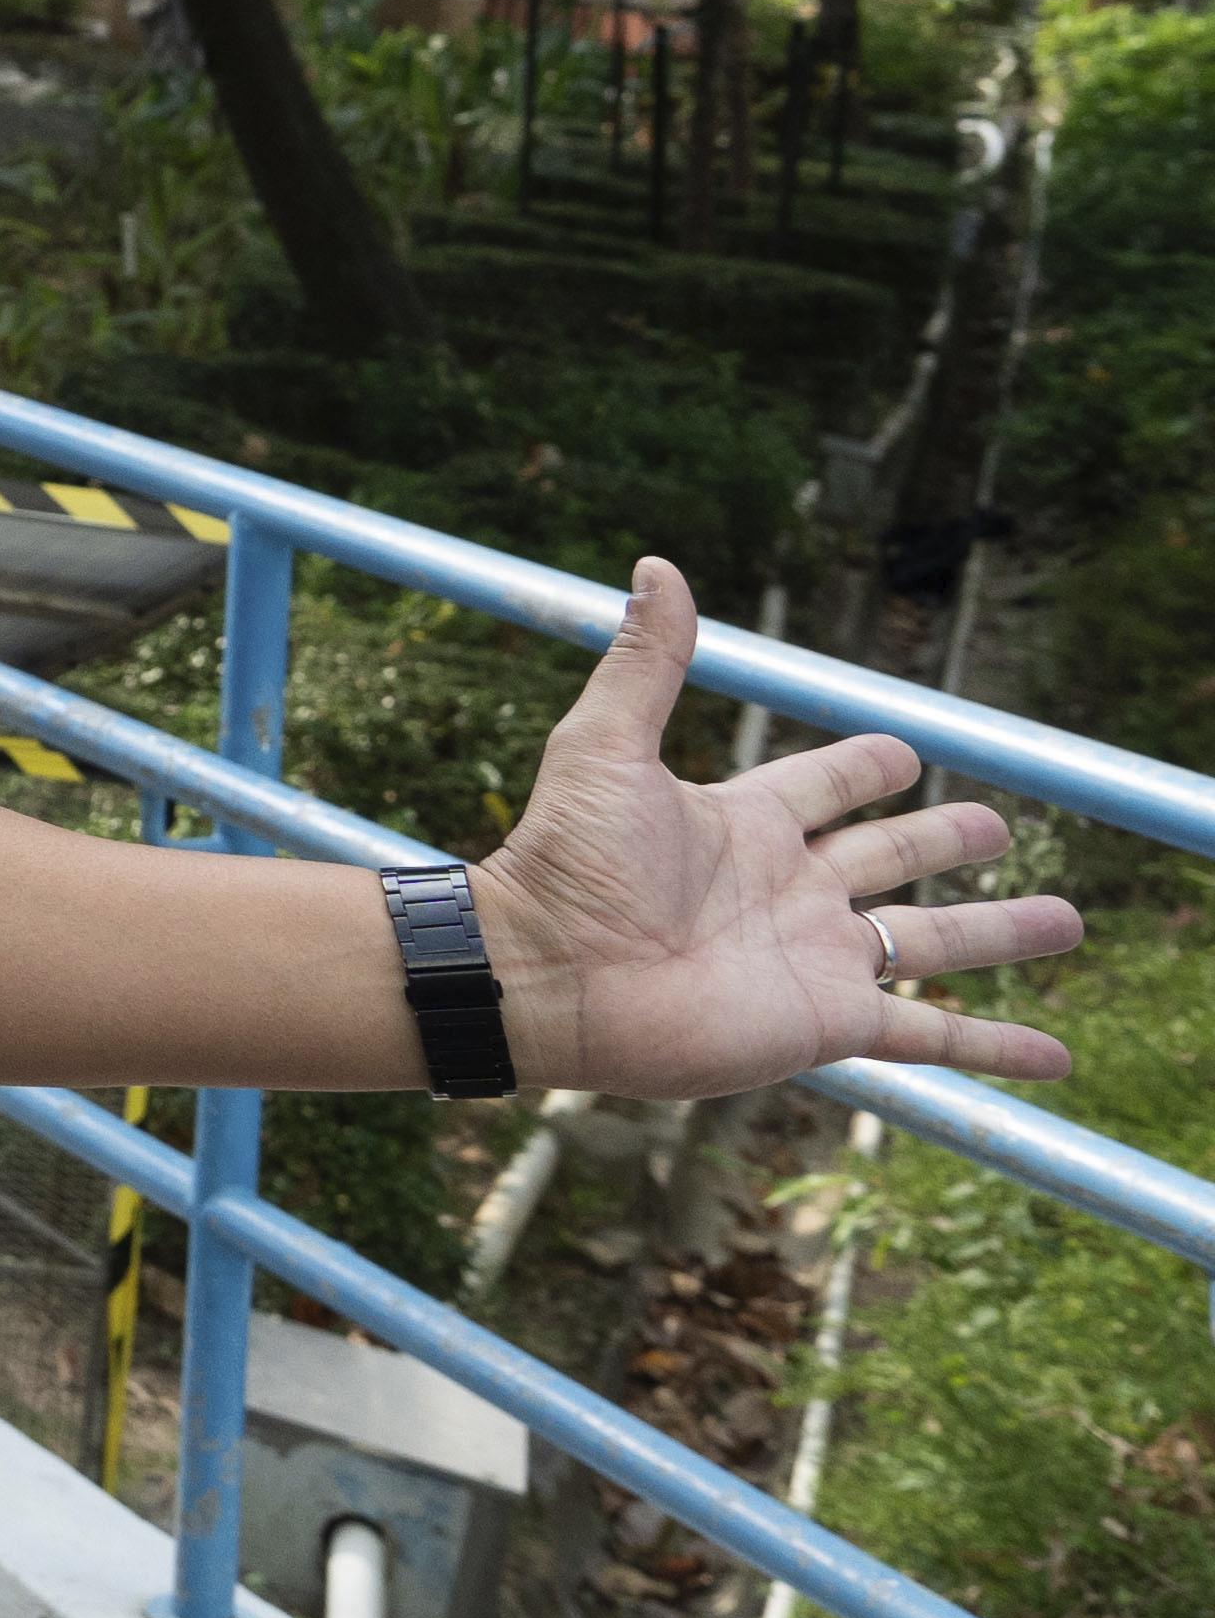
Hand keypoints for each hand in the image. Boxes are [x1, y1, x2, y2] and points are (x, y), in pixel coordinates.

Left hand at [481, 560, 1080, 1091]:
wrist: (549, 974)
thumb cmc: (566, 861)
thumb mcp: (605, 746)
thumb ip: (644, 663)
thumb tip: (657, 564)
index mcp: (745, 822)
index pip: (823, 785)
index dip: (863, 768)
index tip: (904, 753)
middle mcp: (791, 890)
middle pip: (893, 856)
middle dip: (946, 841)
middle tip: (1000, 826)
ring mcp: (816, 959)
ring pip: (934, 940)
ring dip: (1001, 932)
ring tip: (1070, 919)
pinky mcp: (831, 1023)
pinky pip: (935, 1034)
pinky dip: (997, 1044)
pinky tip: (1056, 1053)